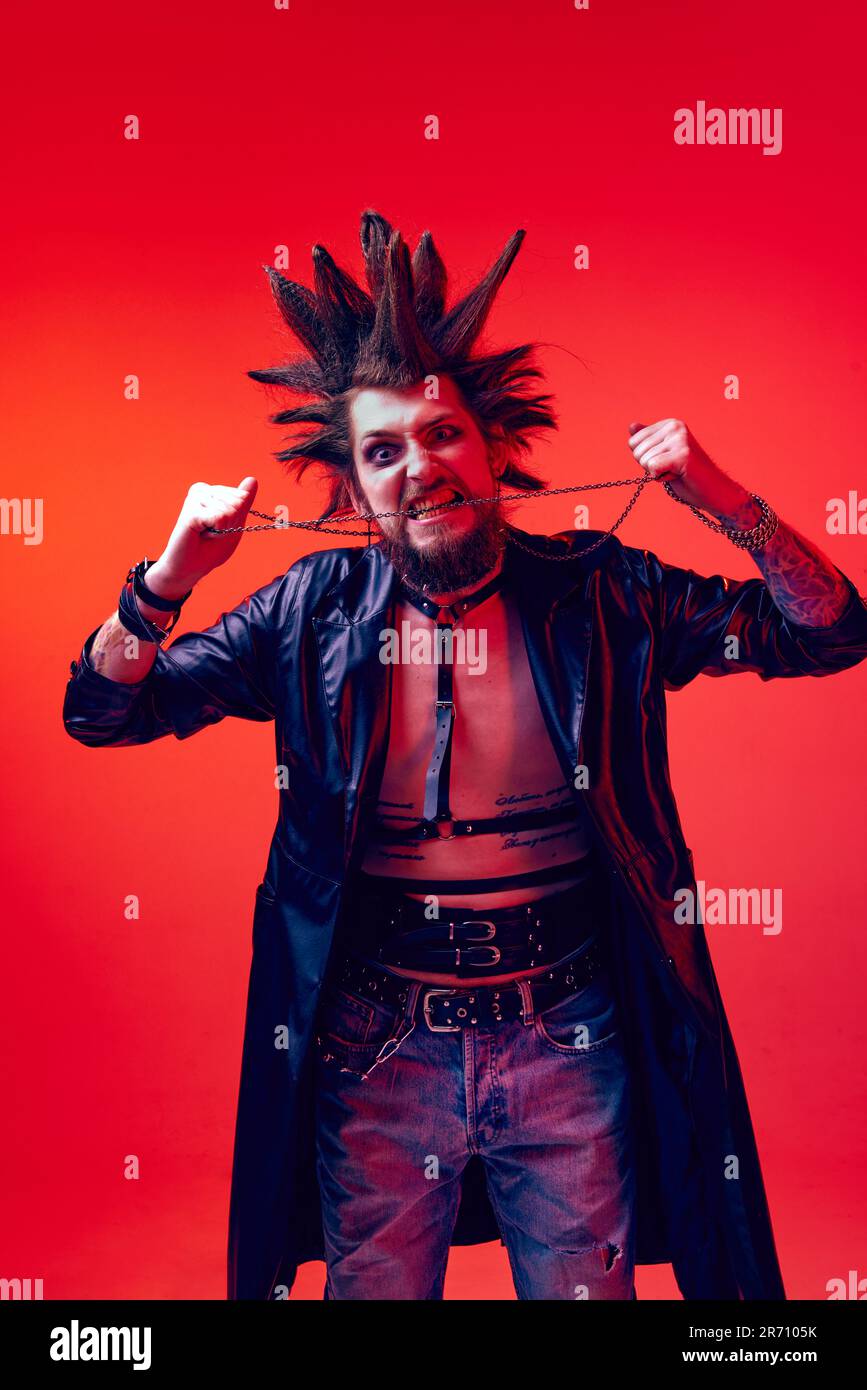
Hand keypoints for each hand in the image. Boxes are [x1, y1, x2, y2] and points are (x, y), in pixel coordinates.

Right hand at [147, 477, 259, 594]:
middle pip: (238, 502)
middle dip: (231, 523)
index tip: (220, 527)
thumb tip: (253, 479)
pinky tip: (201, 534)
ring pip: (230, 510)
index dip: (237, 518)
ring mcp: (195, 499)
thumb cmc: (210, 548)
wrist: (190, 567)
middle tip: (212, 532)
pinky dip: (217, 531)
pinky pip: (220, 517)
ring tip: (205, 534)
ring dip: (223, 529)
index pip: (242, 497)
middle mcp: (201, 490)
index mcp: (211, 491)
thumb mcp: (233, 523)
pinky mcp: (191, 511)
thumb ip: (243, 502)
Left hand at [627, 419, 727, 508]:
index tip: (666, 460)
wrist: (713, 490)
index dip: (645, 458)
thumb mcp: (663, 454)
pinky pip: (652, 467)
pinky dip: (661, 477)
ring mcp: (679, 439)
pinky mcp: (682, 454)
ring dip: (658, 473)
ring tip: (678, 471)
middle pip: (637, 452)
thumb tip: (632, 426)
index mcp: (670, 424)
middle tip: (673, 468)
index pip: (633, 442)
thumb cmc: (687, 474)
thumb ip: (648, 440)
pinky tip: (678, 475)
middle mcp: (675, 426)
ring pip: (644, 461)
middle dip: (650, 466)